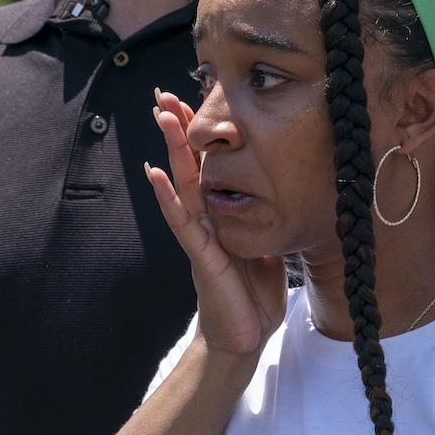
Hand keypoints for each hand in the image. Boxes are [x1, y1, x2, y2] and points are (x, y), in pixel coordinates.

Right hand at [145, 90, 287, 359]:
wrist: (243, 340)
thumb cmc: (253, 299)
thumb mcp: (267, 251)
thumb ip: (264, 224)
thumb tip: (279, 199)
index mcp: (221, 218)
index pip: (207, 170)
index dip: (199, 139)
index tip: (192, 102)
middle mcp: (205, 223)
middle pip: (188, 168)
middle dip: (177, 132)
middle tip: (163, 94)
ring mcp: (199, 238)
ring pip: (181, 187)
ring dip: (170, 151)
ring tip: (160, 117)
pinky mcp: (201, 257)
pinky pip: (183, 223)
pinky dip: (167, 198)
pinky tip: (155, 175)